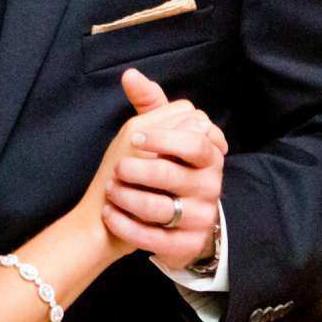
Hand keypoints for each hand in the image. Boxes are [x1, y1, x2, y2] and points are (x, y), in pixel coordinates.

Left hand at [100, 68, 228, 263]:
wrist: (156, 217)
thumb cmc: (156, 167)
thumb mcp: (158, 134)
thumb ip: (151, 104)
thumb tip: (130, 75)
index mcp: (208, 157)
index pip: (196, 142)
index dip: (164, 139)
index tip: (134, 138)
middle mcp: (210, 187)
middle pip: (174, 174)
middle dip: (139, 170)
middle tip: (118, 169)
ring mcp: (201, 218)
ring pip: (161, 208)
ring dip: (128, 198)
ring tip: (111, 191)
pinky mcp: (187, 245)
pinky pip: (154, 238)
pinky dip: (126, 226)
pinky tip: (111, 215)